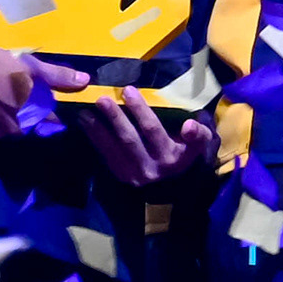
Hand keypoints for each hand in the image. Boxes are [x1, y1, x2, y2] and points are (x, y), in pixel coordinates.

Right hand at [0, 47, 88, 137]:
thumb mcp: (31, 68)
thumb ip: (58, 77)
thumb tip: (85, 82)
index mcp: (30, 117)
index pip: (51, 121)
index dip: (52, 112)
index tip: (49, 103)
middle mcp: (13, 130)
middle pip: (29, 125)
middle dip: (30, 114)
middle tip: (21, 94)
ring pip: (9, 126)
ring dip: (10, 116)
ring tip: (3, 96)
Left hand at [75, 87, 215, 188]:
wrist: (168, 183)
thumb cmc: (183, 151)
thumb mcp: (198, 144)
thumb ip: (198, 133)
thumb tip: (189, 124)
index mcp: (176, 157)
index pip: (164, 136)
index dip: (158, 121)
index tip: (154, 107)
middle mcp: (154, 167)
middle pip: (133, 139)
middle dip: (117, 117)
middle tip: (103, 98)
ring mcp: (135, 173)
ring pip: (116, 146)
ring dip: (99, 127)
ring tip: (86, 109)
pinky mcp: (120, 174)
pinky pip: (105, 154)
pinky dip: (94, 136)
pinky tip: (84, 121)